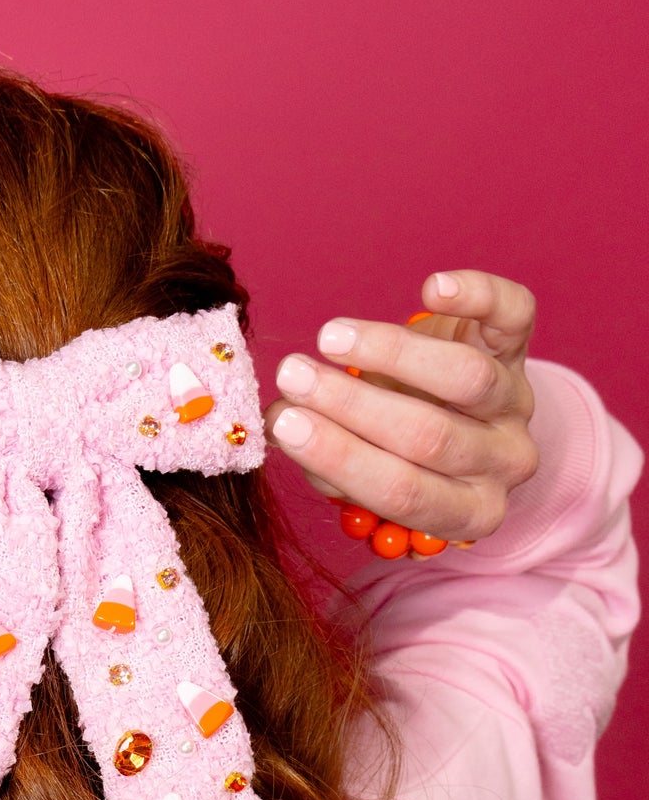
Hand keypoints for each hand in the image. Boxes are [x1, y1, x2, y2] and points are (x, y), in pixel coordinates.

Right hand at [263, 270, 538, 542]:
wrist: (458, 414)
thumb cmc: (398, 451)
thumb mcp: (366, 470)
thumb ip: (324, 457)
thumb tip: (281, 422)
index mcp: (466, 510)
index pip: (404, 492)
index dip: (342, 458)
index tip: (286, 424)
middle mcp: (502, 462)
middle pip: (431, 437)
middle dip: (353, 404)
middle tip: (293, 374)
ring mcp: (516, 403)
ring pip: (467, 378)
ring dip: (392, 353)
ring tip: (330, 338)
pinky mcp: (519, 345)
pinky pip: (514, 314)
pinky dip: (477, 296)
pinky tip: (432, 288)